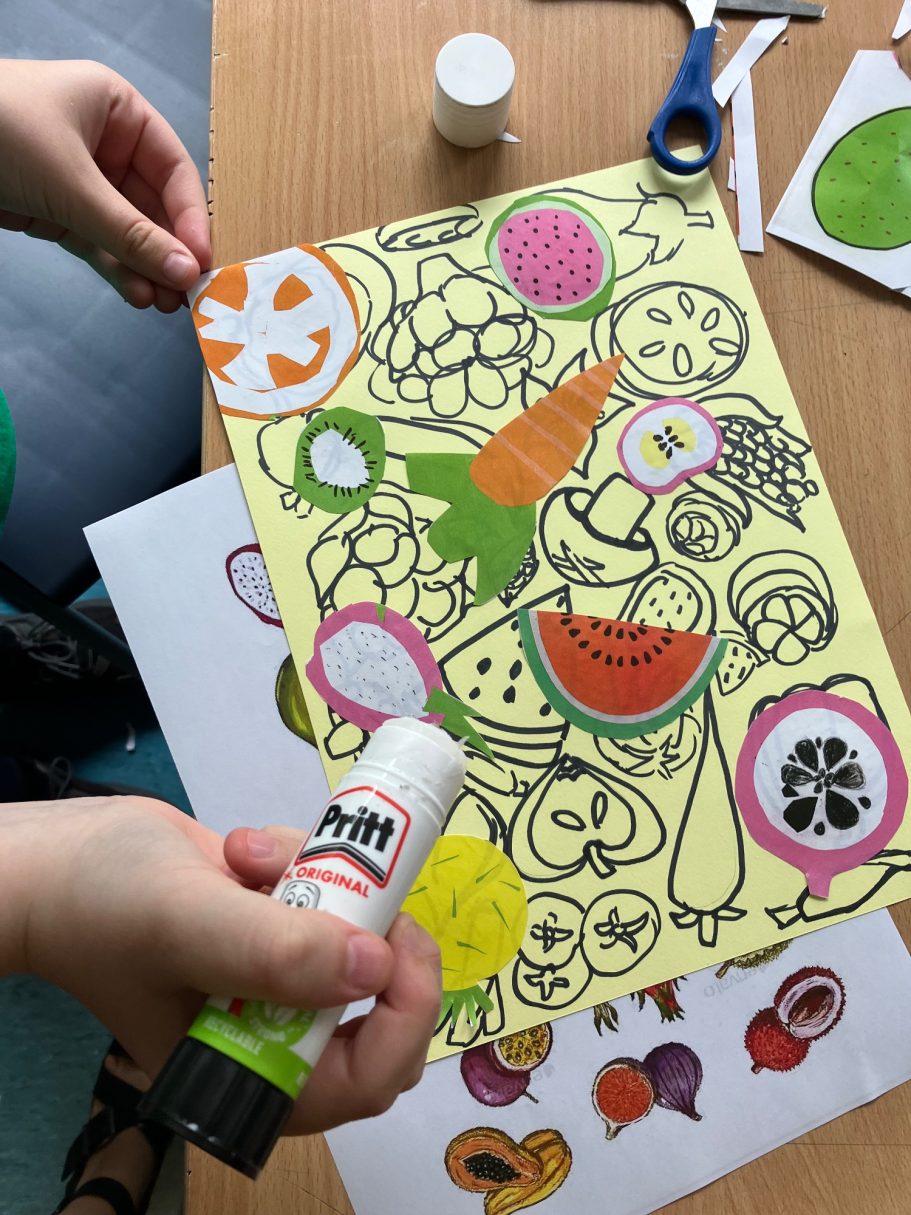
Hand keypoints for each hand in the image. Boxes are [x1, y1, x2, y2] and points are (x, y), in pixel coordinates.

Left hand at [0, 59, 210, 311]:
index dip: (190, 217)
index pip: (173, 169)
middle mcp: (103, 141)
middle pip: (154, 205)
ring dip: (147, 268)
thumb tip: (184, 271)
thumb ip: (132, 234)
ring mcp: (80, 178)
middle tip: (187, 293)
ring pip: (128, 230)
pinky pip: (100, 243)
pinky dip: (118, 269)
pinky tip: (135, 293)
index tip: (200, 260)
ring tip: (163, 303)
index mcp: (116, 109)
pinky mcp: (58, 210)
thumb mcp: (74, 185)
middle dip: (169, 251)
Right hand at [5, 798, 440, 1134]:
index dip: (404, 1018)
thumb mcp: (186, 924)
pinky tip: (239, 849)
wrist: (62, 859)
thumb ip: (274, 953)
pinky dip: (298, 859)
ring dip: (321, 881)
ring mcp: (276, 981)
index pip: (365, 1079)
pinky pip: (326, 895)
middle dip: (372, 934)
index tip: (399, 942)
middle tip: (359, 881)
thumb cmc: (106, 904)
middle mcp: (273, 1037)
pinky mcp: (275, 930)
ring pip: (355, 936)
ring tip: (249, 856)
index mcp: (253, 1075)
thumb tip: (375, 968)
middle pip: (379, 1009)